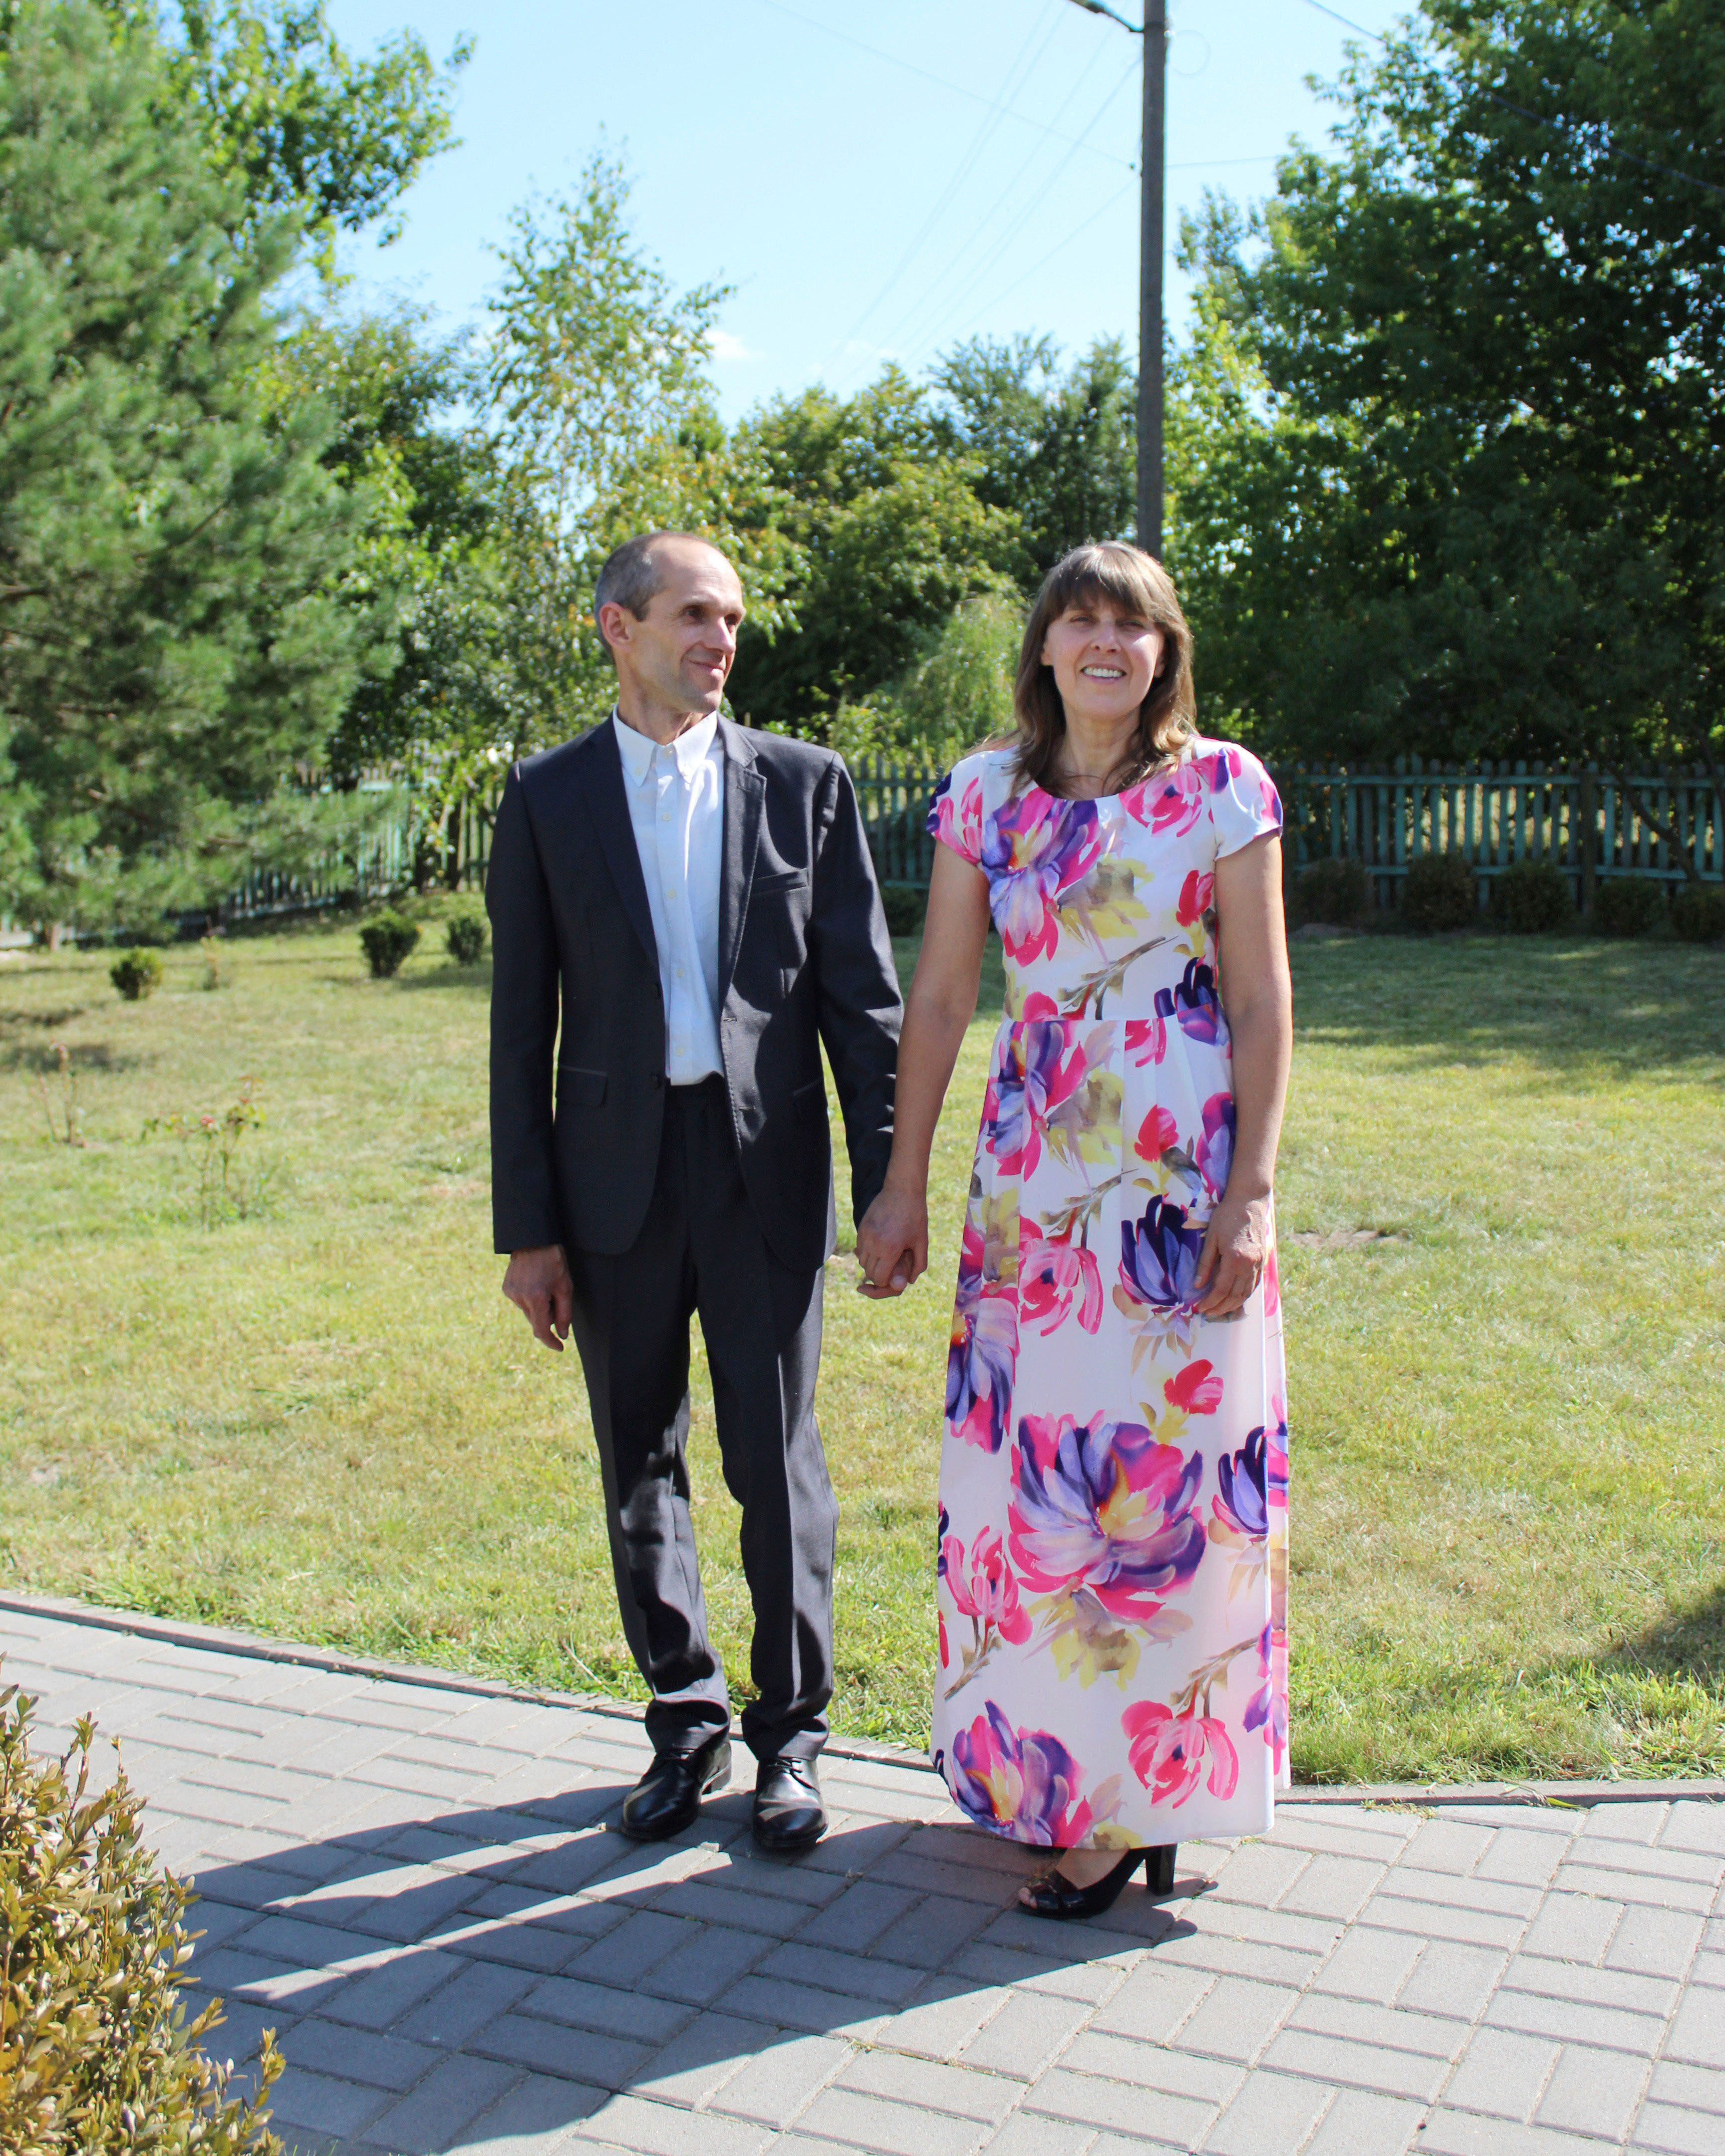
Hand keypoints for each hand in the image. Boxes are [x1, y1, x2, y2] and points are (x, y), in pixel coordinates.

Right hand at [503, 1243, 573, 1350]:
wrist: (533, 1240)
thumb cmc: (553, 1261)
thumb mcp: (565, 1287)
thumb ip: (564, 1314)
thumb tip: (562, 1335)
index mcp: (536, 1299)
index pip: (542, 1331)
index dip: (551, 1342)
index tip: (559, 1347)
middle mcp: (520, 1298)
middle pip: (536, 1322)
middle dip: (548, 1318)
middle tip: (556, 1298)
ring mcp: (511, 1293)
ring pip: (528, 1312)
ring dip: (539, 1308)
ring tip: (545, 1286)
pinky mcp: (506, 1288)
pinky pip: (521, 1302)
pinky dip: (530, 1299)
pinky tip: (535, 1284)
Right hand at [854, 1185, 928, 1298]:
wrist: (902, 1190)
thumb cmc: (915, 1216)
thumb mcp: (922, 1242)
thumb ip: (919, 1264)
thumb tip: (910, 1281)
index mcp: (890, 1249)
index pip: (878, 1278)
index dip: (885, 1281)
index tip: (893, 1276)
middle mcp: (874, 1243)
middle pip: (868, 1271)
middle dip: (878, 1274)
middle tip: (890, 1268)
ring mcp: (865, 1235)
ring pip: (862, 1261)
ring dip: (872, 1263)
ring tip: (885, 1257)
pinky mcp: (861, 1228)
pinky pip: (859, 1248)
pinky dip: (867, 1252)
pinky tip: (879, 1246)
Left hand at [1192, 1192, 1271, 1317]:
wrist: (1248, 1201)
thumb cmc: (1226, 1216)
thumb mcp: (1211, 1238)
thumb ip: (1205, 1263)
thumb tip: (1198, 1285)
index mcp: (1235, 1259)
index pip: (1221, 1289)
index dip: (1210, 1302)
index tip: (1200, 1308)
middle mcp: (1249, 1265)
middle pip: (1235, 1295)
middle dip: (1221, 1308)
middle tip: (1208, 1314)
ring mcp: (1258, 1263)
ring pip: (1247, 1293)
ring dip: (1233, 1305)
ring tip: (1220, 1311)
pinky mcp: (1262, 1260)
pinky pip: (1254, 1284)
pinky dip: (1245, 1295)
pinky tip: (1236, 1299)